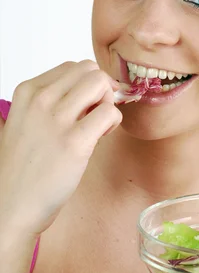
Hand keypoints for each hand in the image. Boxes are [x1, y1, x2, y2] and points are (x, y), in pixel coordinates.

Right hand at [0, 60, 121, 238]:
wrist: (11, 205)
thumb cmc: (23, 168)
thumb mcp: (26, 122)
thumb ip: (52, 103)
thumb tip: (91, 93)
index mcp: (27, 91)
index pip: (73, 67)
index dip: (87, 85)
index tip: (86, 106)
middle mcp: (40, 100)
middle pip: (90, 70)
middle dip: (101, 89)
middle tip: (96, 114)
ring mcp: (57, 119)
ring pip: (101, 83)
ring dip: (108, 103)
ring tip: (98, 125)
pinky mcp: (75, 142)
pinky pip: (110, 112)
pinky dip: (113, 122)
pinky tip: (101, 137)